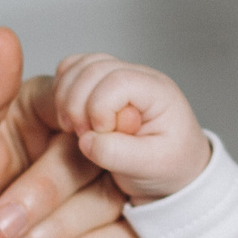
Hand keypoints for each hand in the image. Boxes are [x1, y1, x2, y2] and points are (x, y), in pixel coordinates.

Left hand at [0, 28, 140, 237]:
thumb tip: (5, 35)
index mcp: (42, 118)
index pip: (83, 98)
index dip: (74, 122)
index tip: (57, 141)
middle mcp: (80, 156)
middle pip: (101, 151)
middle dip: (44, 194)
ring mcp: (103, 205)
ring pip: (114, 199)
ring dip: (53, 232)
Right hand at [53, 52, 212, 200]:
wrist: (175, 170)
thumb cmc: (169, 166)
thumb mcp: (151, 167)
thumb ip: (119, 154)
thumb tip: (86, 140)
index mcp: (158, 92)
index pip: (117, 82)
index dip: (99, 108)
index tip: (101, 135)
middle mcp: (139, 77)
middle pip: (93, 69)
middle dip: (76, 104)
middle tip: (81, 135)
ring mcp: (120, 76)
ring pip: (79, 66)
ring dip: (65, 96)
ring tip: (74, 128)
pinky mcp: (102, 84)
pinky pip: (73, 70)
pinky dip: (62, 89)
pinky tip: (69, 115)